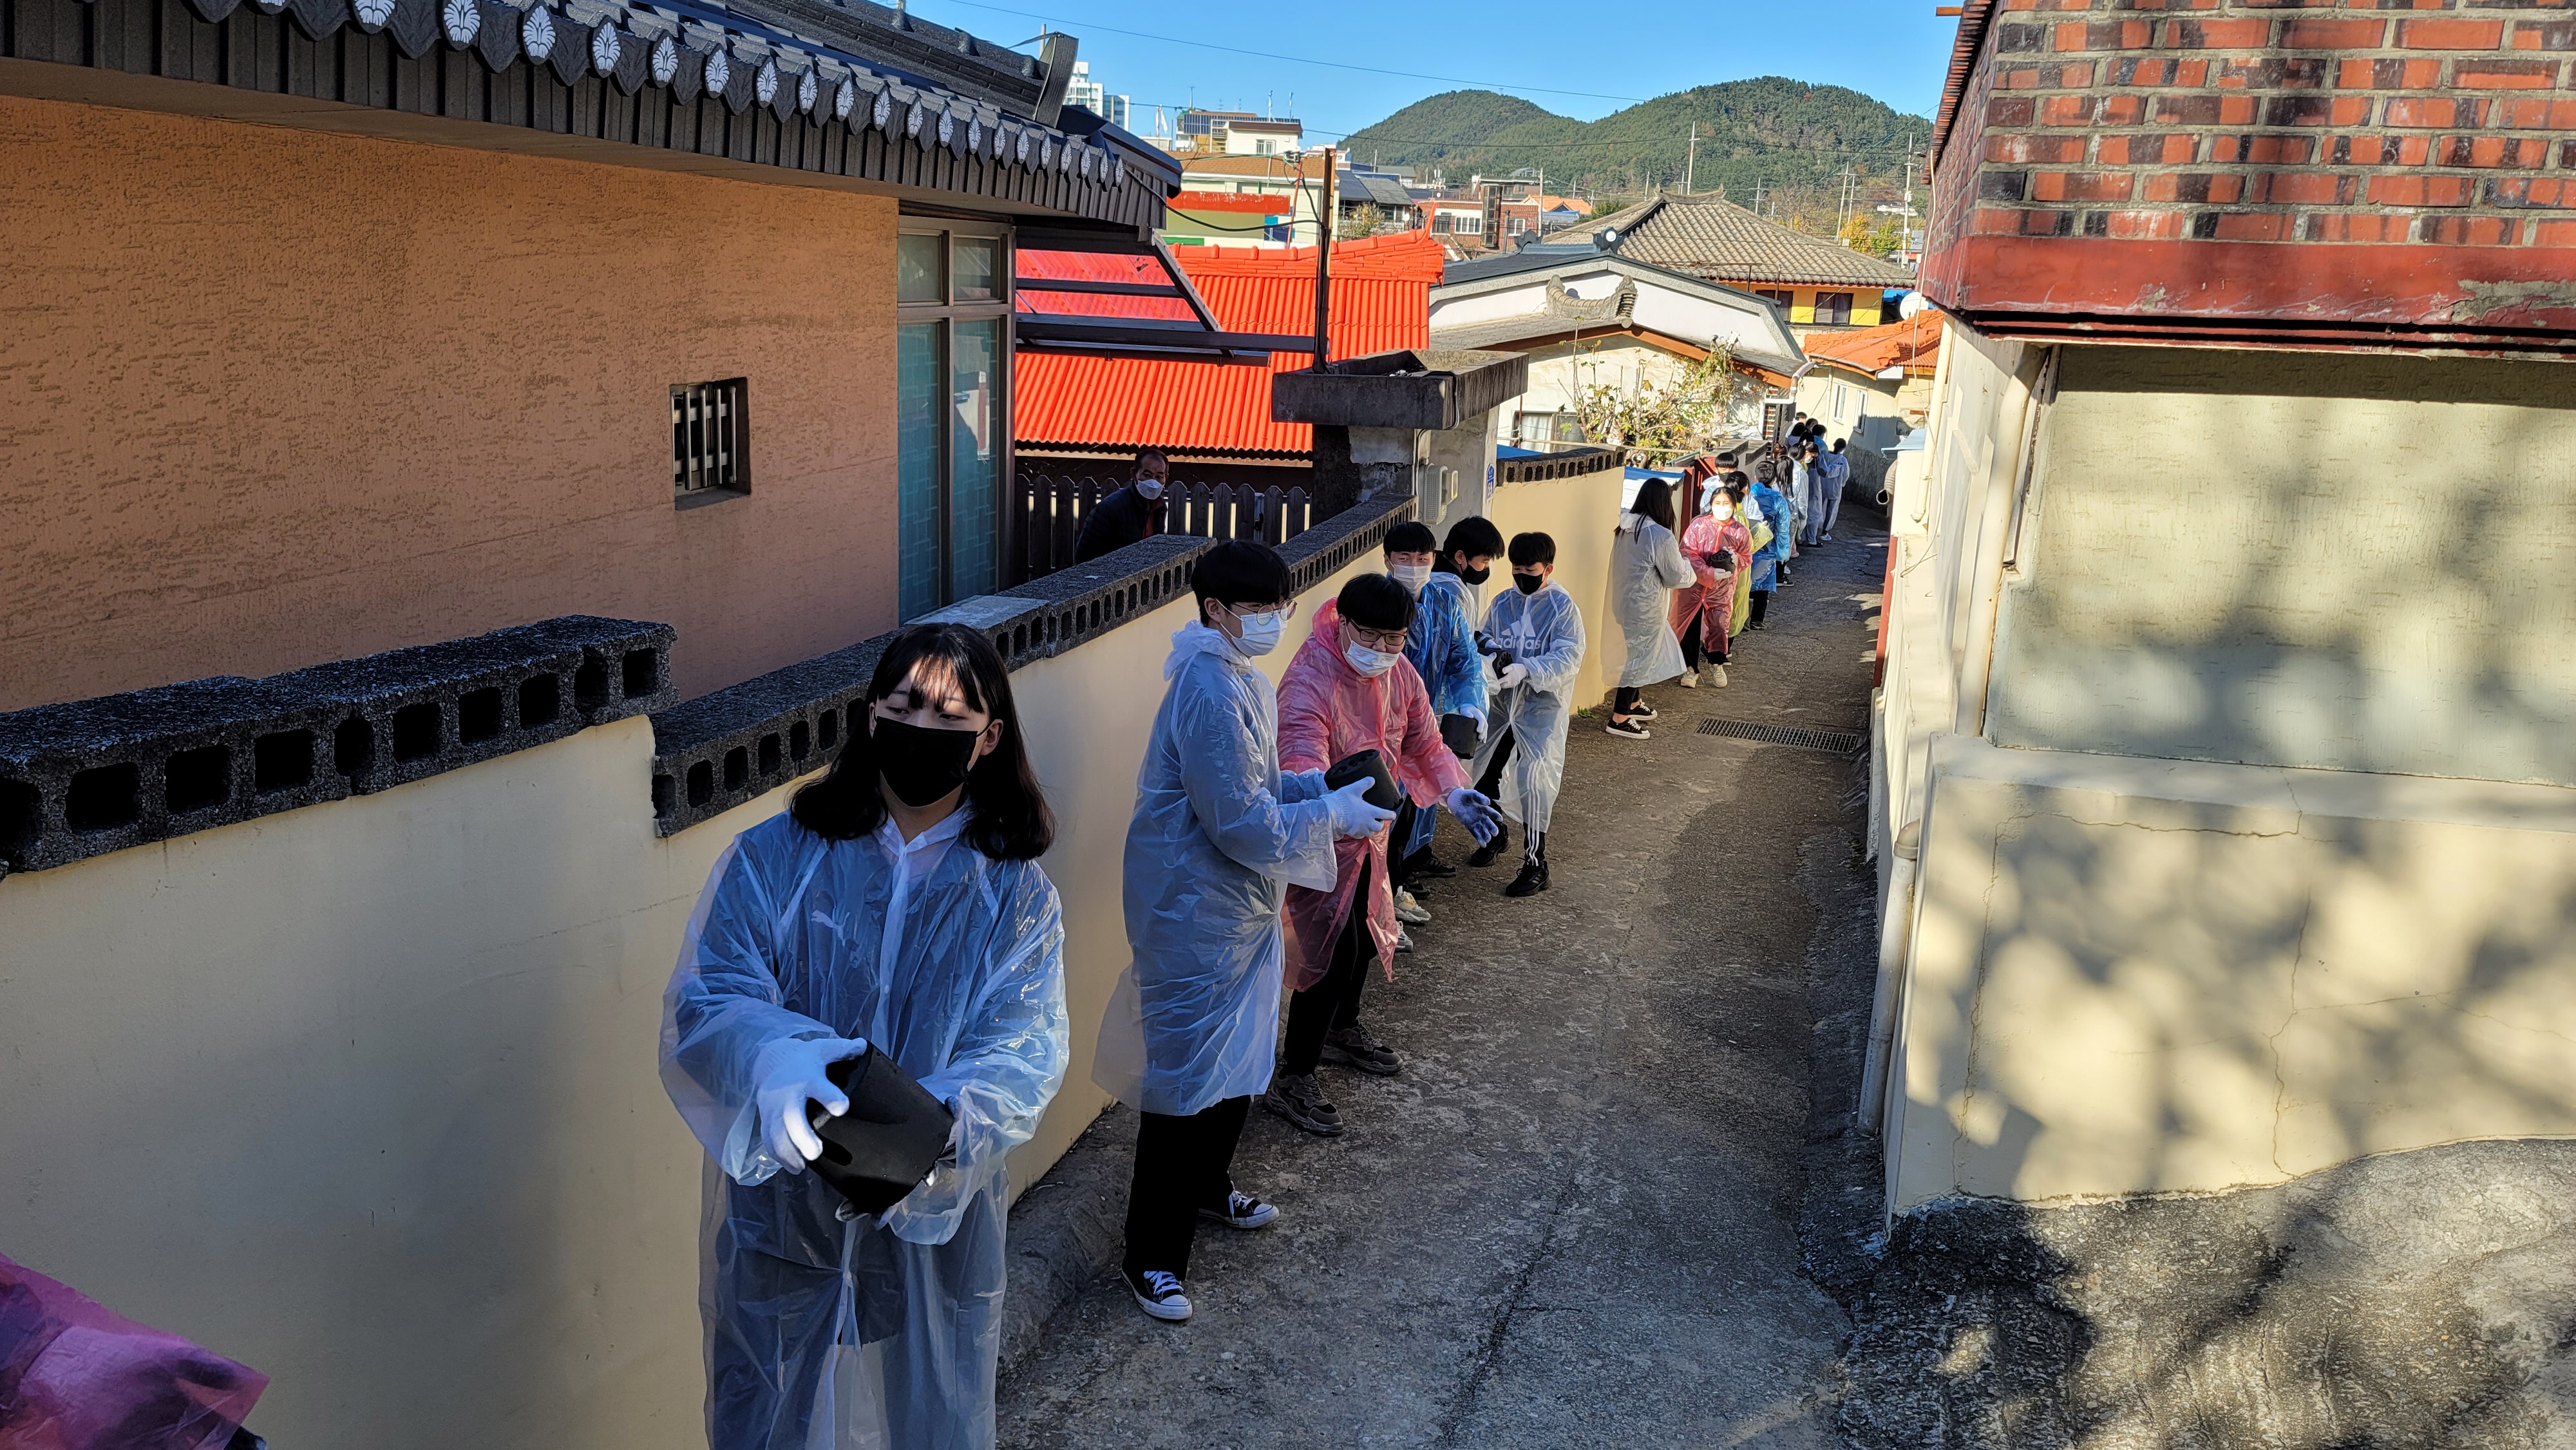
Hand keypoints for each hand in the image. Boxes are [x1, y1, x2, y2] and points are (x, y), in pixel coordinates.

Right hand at [750, 1034, 866, 1172]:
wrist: (772, 1060)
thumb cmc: (806, 1059)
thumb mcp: (824, 1050)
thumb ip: (843, 1050)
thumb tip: (862, 1045)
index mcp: (808, 1077)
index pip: (819, 1087)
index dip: (830, 1096)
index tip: (842, 1108)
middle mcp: (789, 1094)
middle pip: (792, 1117)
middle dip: (802, 1135)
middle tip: (816, 1153)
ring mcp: (774, 1108)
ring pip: (777, 1132)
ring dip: (788, 1151)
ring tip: (802, 1167)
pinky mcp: (766, 1118)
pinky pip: (768, 1138)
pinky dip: (778, 1154)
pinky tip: (793, 1167)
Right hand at [1325, 778, 1396, 839]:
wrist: (1329, 814)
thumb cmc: (1342, 801)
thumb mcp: (1354, 788)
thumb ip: (1364, 784)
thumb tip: (1372, 779)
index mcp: (1371, 811)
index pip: (1387, 815)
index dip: (1391, 815)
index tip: (1392, 814)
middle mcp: (1368, 823)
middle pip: (1379, 828)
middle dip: (1379, 824)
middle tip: (1377, 819)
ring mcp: (1359, 829)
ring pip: (1370, 833)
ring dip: (1370, 829)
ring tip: (1367, 824)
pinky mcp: (1351, 833)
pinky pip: (1359, 835)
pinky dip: (1360, 832)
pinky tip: (1357, 827)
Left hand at [1444, 788, 1502, 845]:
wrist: (1455, 800)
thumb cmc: (1466, 796)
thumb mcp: (1473, 794)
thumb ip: (1480, 797)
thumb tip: (1488, 803)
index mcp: (1483, 808)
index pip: (1491, 813)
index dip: (1495, 816)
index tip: (1500, 819)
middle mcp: (1481, 816)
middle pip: (1488, 823)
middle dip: (1492, 828)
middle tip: (1495, 833)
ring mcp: (1475, 822)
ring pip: (1482, 830)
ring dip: (1486, 835)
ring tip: (1488, 840)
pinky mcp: (1469, 826)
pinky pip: (1475, 833)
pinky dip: (1479, 839)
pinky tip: (1483, 844)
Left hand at [1462, 705, 1486, 739]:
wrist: (1469, 708)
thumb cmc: (1467, 710)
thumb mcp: (1465, 710)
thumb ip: (1467, 713)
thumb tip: (1470, 716)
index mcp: (1479, 715)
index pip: (1481, 720)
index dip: (1480, 726)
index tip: (1478, 731)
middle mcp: (1483, 718)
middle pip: (1485, 726)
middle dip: (1483, 733)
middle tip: (1479, 738)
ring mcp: (1483, 722)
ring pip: (1485, 729)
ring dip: (1484, 735)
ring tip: (1482, 741)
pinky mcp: (1482, 725)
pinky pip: (1484, 731)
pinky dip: (1484, 736)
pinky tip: (1483, 741)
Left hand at [1496, 662, 1528, 691]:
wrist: (1524, 671)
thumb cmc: (1516, 668)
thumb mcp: (1511, 666)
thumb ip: (1506, 668)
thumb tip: (1502, 671)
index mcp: (1509, 677)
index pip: (1500, 681)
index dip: (1496, 682)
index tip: (1493, 680)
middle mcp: (1510, 682)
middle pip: (1501, 686)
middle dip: (1498, 684)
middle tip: (1494, 681)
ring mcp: (1512, 685)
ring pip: (1504, 687)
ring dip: (1501, 685)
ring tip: (1498, 681)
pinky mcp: (1513, 686)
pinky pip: (1507, 687)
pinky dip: (1505, 685)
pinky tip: (1503, 682)